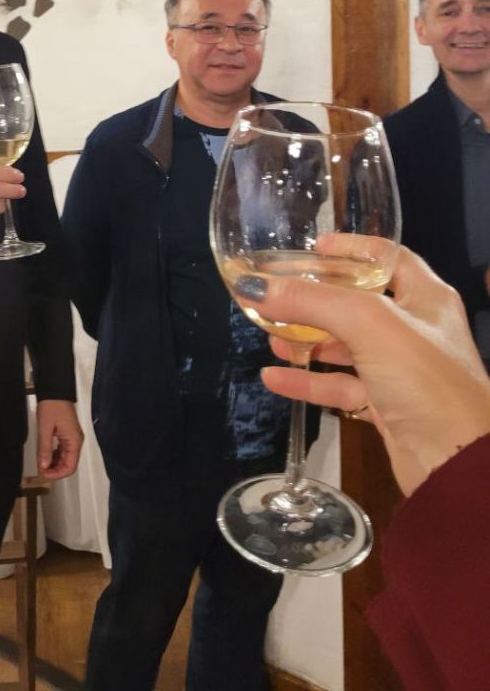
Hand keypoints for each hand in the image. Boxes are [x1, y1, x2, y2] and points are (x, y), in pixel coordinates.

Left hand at [36, 399, 83, 479]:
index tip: (44, 473)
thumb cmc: (52, 406)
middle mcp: (76, 441)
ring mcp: (72, 438)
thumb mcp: (45, 428)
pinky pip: (63, 450)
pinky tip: (45, 454)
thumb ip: (45, 449)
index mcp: (74, 441)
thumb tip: (43, 466)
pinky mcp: (67, 434)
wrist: (55, 390)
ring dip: (54, 464)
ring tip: (41, 463)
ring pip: (65, 458)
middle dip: (55, 470)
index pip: (70, 467)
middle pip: (69, 464)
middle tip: (40, 470)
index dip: (57, 474)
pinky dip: (54, 455)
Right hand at [236, 243, 489, 495]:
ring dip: (307, 340)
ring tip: (269, 335)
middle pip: (358, 302)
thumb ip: (310, 301)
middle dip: (316, 298)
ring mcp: (401, 370)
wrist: (457, 462)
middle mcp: (415, 328)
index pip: (386, 257)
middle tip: (278, 293)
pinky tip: (274, 377)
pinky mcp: (387, 406)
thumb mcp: (367, 324)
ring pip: (345, 346)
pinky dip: (308, 381)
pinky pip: (340, 386)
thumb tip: (253, 286)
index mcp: (425, 296)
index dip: (351, 248)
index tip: (313, 247)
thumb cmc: (423, 378)